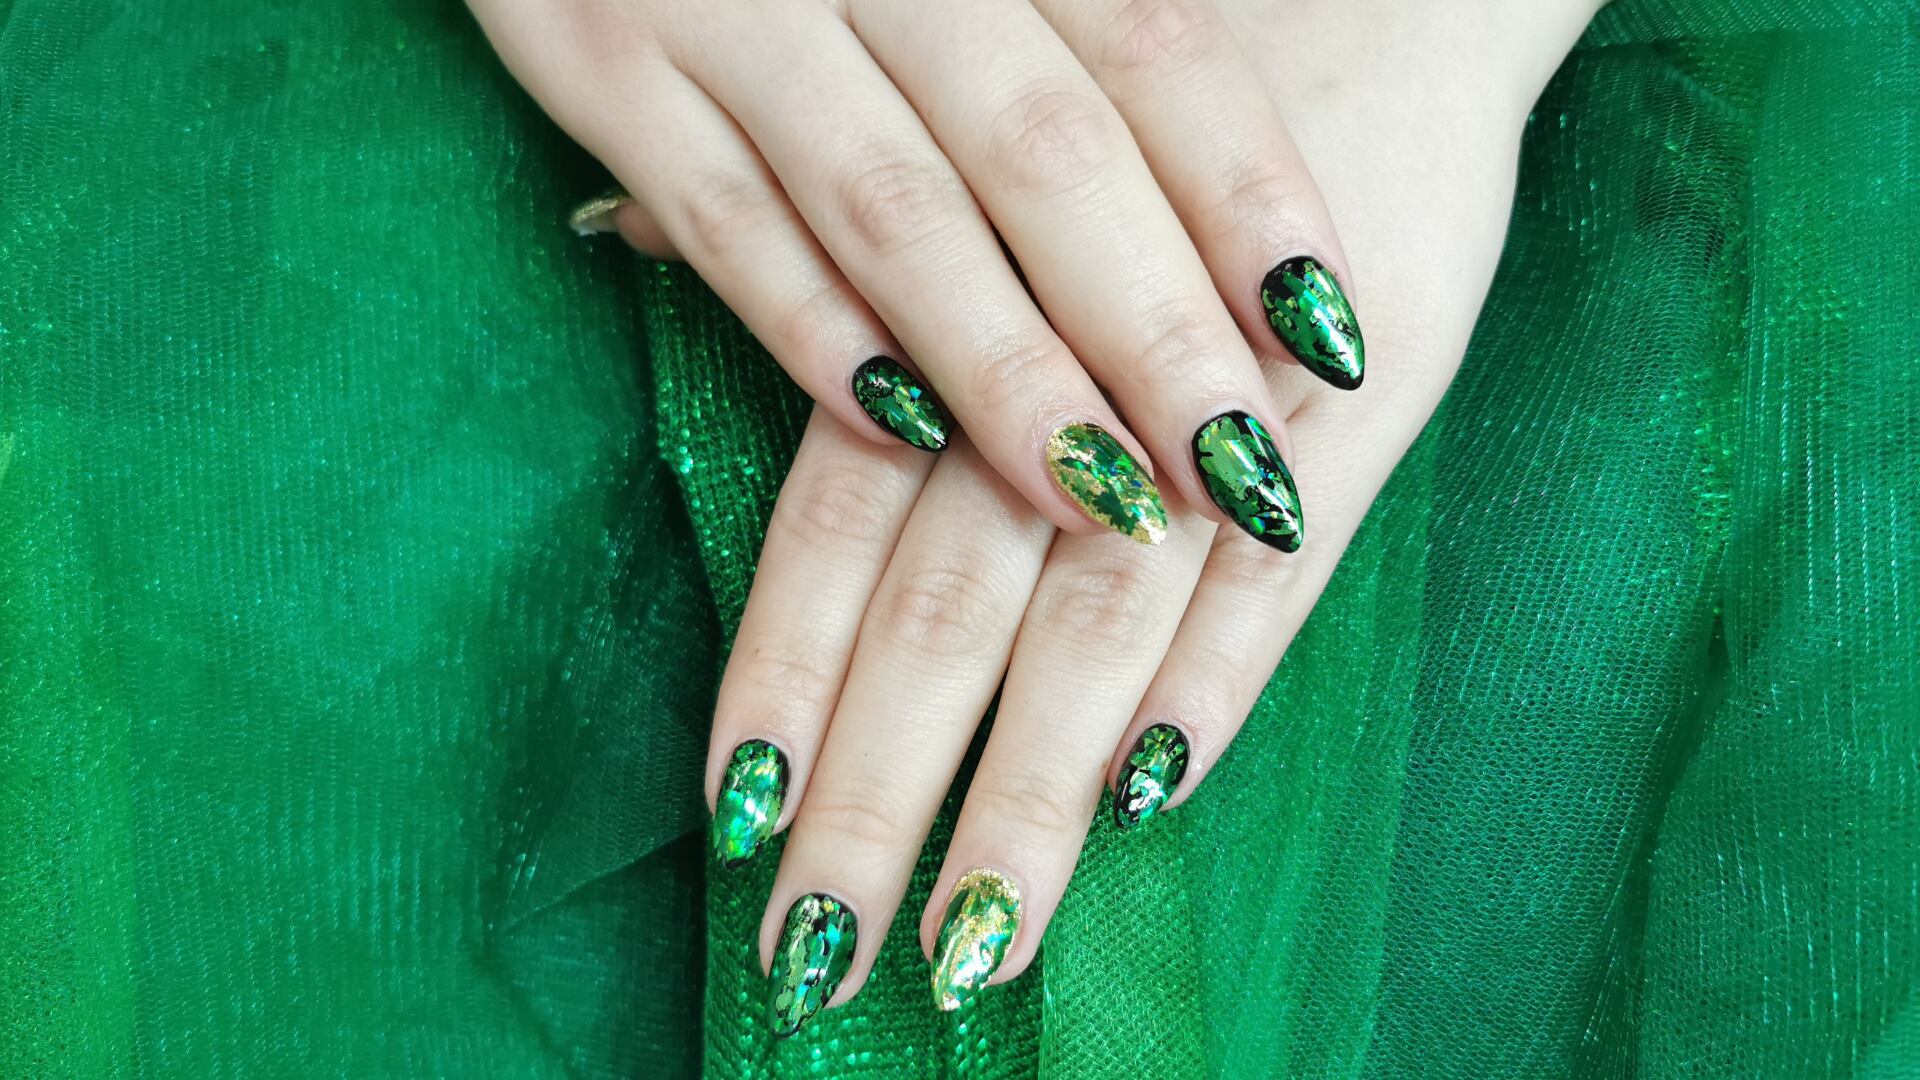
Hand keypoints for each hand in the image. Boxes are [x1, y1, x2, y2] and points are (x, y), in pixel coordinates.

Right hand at [471, 0, 1366, 554]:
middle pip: (1045, 153)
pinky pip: (725, 224)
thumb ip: (1069, 40)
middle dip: (1154, 327)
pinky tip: (901, 433)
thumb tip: (1226, 234)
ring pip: (896, 208)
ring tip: (1103, 498)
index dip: (1249, 198)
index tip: (1330, 334)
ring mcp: (731, 6)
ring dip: (1005, 367)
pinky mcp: (600, 64)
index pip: (1157, 53)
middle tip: (1243, 470)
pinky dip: (813, 332)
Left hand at [693, 0, 1604, 1035]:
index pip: (836, 538)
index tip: (737, 823)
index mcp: (947, 324)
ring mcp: (1209, 410)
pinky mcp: (1348, 423)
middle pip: (943, 618)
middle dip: (878, 796)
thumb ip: (795, 226)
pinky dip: (1211, 690)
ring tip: (980, 936)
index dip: (786, 684)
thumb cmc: (1130, 82)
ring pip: (1091, 633)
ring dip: (1028, 795)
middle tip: (824, 956)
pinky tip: (1148, 798)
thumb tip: (613, 231)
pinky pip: (1272, 583)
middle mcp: (1059, 384)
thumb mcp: (941, 131)